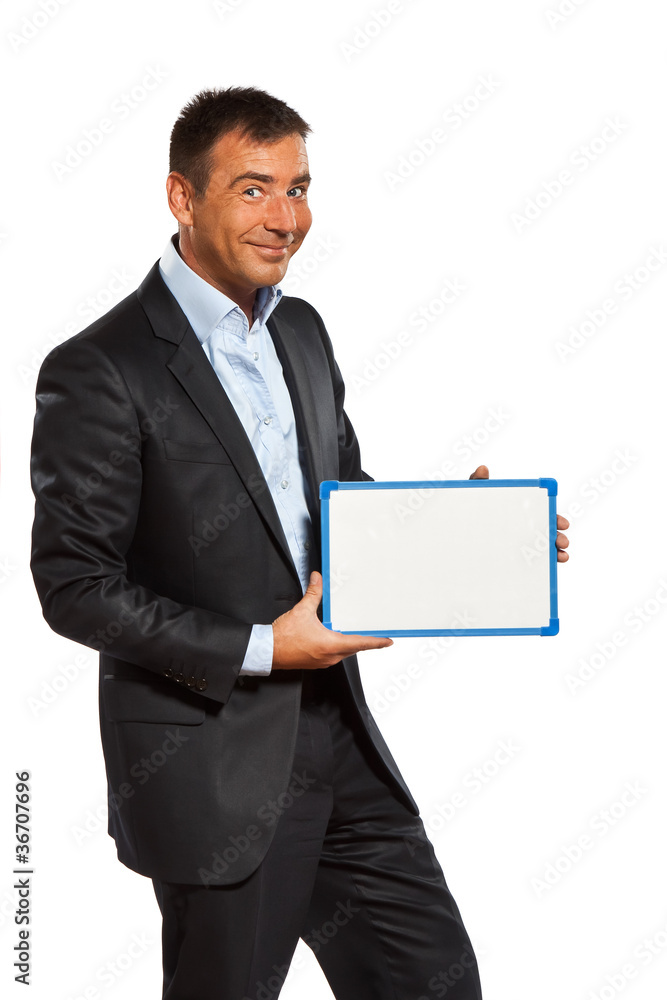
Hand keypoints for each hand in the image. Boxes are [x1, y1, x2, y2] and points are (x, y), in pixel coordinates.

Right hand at [272, 571, 392, 669]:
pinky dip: (338, 646)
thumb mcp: (302, 611)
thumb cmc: (283, 638)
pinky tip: (333, 637)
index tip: (388, 641)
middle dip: (363, 641)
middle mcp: (330, 656)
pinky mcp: (316, 662)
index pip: (361, 643)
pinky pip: (333, 654)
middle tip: (374, 634)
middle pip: (354, 648)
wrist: (267, 651)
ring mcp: (323, 661)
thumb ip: (313, 594)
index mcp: (331, 645)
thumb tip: (317, 579)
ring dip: (350, 643)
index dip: (376, 642)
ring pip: (344, 652)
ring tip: (354, 633)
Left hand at [469, 465, 569, 561]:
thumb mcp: (470, 498)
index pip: (540, 513)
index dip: (553, 518)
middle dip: (558, 536)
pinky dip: (544, 565)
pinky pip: (530, 563)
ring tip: (561, 556)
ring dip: (555, 552)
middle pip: (544, 531)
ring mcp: (514, 544)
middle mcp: (519, 528)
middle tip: (562, 542)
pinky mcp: (509, 560)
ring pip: (540, 548)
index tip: (563, 523)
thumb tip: (483, 468)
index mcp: (516, 511)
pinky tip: (551, 567)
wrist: (451, 539)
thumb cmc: (465, 514)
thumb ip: (476, 483)